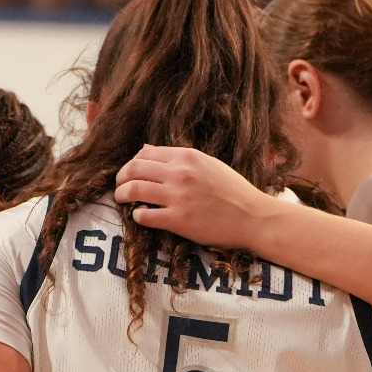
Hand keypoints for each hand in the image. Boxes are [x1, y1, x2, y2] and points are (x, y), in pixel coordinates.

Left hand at [113, 145, 279, 250]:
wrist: (252, 217)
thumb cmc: (233, 192)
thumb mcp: (208, 164)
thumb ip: (179, 158)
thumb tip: (146, 150)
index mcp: (187, 156)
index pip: (145, 153)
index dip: (132, 163)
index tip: (130, 173)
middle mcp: (179, 173)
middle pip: (134, 169)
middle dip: (121, 177)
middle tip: (119, 186)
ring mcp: (177, 197)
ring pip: (133, 190)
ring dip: (122, 194)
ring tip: (121, 199)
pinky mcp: (178, 220)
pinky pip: (144, 216)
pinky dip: (137, 216)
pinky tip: (140, 216)